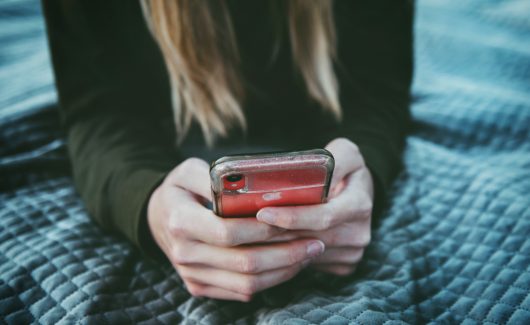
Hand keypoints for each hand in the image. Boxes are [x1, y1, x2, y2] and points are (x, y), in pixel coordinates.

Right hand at [147, 158, 325, 300]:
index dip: (265, 230)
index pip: (229, 232)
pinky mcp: (200, 286)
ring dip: (283, 271)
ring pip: (247, 284)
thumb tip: (250, 184)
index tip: (295, 221)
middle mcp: (185, 254)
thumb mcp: (187, 170)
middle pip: (244, 263)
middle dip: (286, 254)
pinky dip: (270, 281)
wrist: (157, 218)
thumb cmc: (179, 190)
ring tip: (308, 254)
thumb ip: (215, 175)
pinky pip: (241, 292)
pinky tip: (288, 264)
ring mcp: (192, 275)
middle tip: (315, 242)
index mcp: (181, 222)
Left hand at [257, 138, 373, 274]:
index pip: (324, 216)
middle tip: (246, 226)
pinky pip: (310, 263)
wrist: (359, 192)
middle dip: (276, 233)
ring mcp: (352, 252)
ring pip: (306, 253)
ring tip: (251, 233)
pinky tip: (270, 242)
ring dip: (278, 245)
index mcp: (360, 204)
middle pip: (310, 238)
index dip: (292, 217)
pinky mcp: (343, 265)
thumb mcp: (346, 152)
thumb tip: (314, 173)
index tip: (263, 212)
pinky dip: (288, 255)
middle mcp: (359, 233)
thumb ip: (334, 158)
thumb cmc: (346, 169)